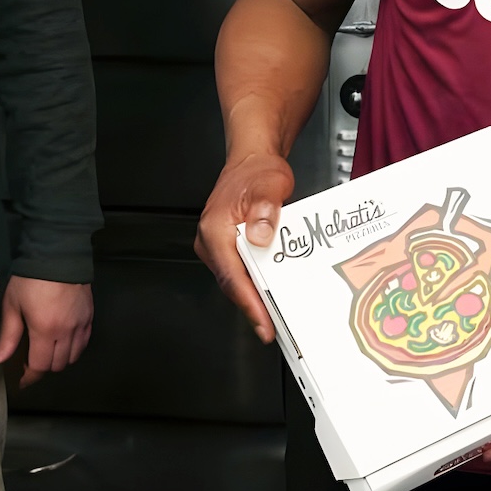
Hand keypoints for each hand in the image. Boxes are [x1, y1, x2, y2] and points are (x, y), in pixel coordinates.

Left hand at [0, 277, 93, 387]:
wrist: (58, 256)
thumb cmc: (30, 281)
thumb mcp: (12, 305)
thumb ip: (9, 335)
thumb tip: (0, 360)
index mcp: (45, 331)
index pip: (40, 366)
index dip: (29, 377)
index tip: (21, 381)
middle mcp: (66, 332)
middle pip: (58, 365)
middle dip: (43, 368)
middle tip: (31, 362)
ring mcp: (81, 325)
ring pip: (74, 356)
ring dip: (60, 360)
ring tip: (48, 352)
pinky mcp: (90, 317)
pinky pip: (84, 343)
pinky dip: (74, 348)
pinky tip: (64, 342)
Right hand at [195, 150, 294, 342]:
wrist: (253, 161)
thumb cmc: (256, 171)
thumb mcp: (268, 184)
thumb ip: (264, 208)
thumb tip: (259, 235)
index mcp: (215, 230)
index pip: (231, 275)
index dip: (248, 302)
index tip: (262, 321)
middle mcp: (213, 242)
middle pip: (233, 283)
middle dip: (253, 308)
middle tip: (274, 329)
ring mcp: (220, 246)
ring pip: (237, 280)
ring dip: (256, 298)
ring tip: (278, 318)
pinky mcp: (230, 248)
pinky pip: (243, 271)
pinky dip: (257, 284)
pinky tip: (274, 292)